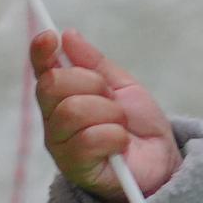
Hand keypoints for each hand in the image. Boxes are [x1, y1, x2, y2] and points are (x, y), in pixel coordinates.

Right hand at [29, 27, 174, 201]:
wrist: (161, 159)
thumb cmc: (138, 124)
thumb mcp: (122, 85)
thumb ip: (95, 63)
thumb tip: (69, 35)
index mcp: (63, 96)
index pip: (43, 70)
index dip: (41, 52)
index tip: (51, 37)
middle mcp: (54, 119)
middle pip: (53, 85)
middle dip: (92, 83)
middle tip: (112, 98)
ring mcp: (61, 144)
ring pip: (72, 111)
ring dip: (108, 113)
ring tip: (120, 123)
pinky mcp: (74, 167)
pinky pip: (88, 139)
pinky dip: (114, 136)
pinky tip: (120, 143)